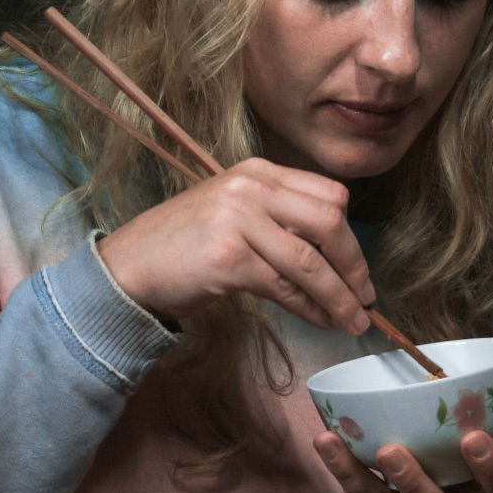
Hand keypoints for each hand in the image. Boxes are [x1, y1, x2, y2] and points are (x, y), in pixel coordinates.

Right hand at [95, 157, 371, 332]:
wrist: (129, 266)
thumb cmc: (183, 246)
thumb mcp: (234, 214)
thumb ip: (278, 219)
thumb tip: (336, 257)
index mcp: (256, 172)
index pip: (328, 194)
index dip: (351, 235)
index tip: (358, 268)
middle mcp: (249, 188)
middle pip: (329, 221)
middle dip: (354, 264)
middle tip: (364, 297)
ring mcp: (237, 220)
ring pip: (310, 261)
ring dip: (338, 296)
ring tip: (352, 321)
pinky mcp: (228, 257)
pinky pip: (285, 286)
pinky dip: (310, 308)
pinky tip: (319, 321)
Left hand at [312, 332, 492, 492]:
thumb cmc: (460, 466)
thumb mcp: (481, 443)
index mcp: (482, 492)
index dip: (491, 466)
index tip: (475, 437)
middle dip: (414, 480)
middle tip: (393, 451)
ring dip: (358, 473)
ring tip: (335, 442)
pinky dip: (338, 466)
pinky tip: (324, 439)